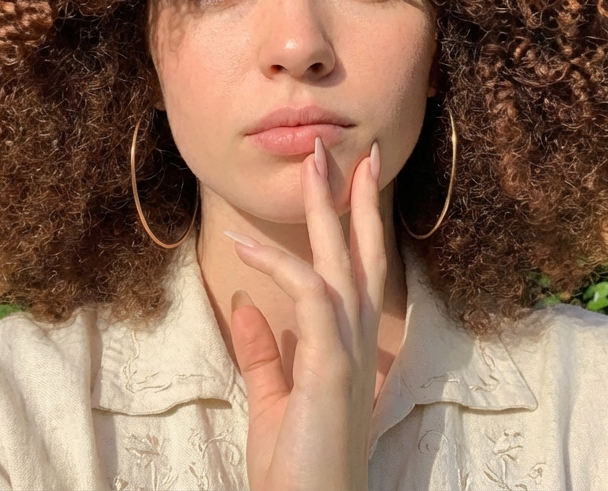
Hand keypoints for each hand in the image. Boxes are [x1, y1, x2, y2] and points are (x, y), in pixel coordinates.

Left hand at [225, 138, 385, 490]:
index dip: (358, 223)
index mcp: (347, 346)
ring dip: (329, 208)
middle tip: (351, 148)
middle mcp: (357, 340)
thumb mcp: (272, 400)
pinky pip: (308, 294)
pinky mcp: (331, 365)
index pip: (358, 270)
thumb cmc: (296, 468)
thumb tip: (245, 306)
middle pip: (362, 252)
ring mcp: (348, 350)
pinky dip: (278, 262)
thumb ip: (264, 353)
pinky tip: (244, 242)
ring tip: (312, 161)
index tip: (354, 178)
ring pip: (343, 261)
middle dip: (358, 197)